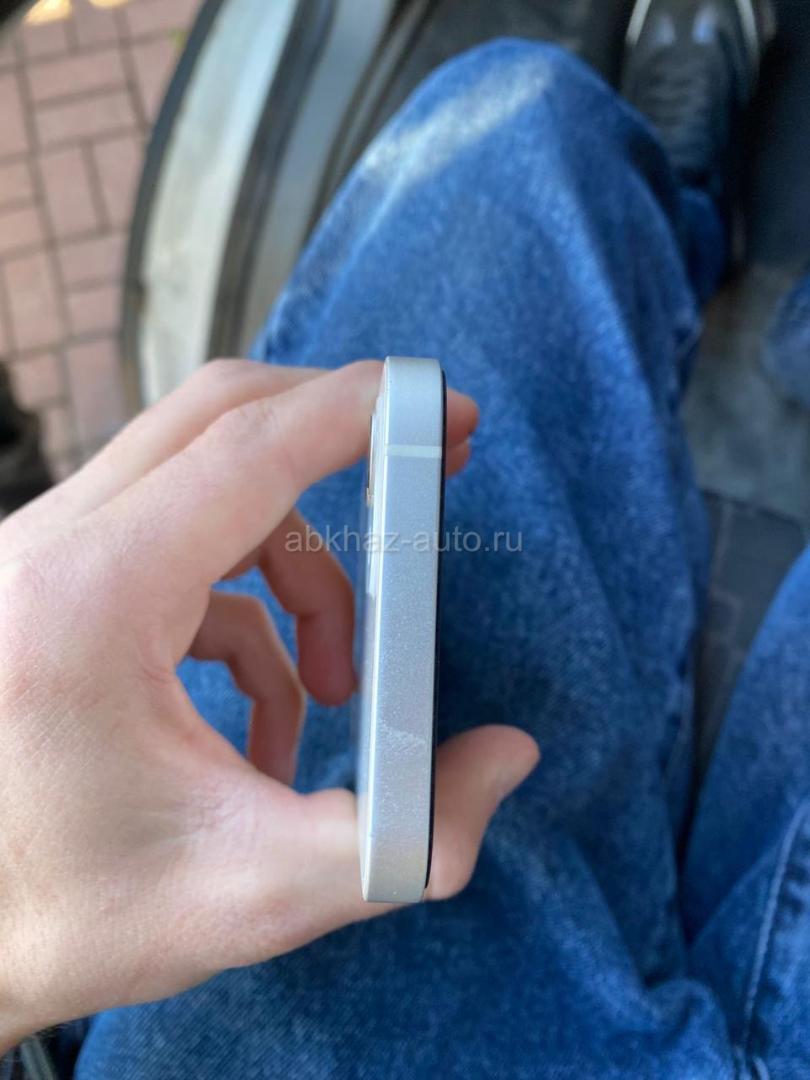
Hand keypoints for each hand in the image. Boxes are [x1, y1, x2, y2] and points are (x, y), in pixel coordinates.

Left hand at [0, 360, 538, 1046]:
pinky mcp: (52, 580)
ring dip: (302, 568)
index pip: (248, 449)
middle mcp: (47, 550)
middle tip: (426, 469)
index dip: (362, 413)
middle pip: (219, 418)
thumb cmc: (72, 916)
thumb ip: (410, 836)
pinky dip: (250, 611)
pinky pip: (180, 548)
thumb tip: (507, 756)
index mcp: (89, 602)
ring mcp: (40, 556)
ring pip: (208, 485)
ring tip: (337, 688)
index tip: (443, 409)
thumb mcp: (256, 896)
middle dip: (338, 435)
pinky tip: (267, 719)